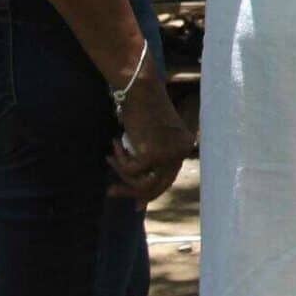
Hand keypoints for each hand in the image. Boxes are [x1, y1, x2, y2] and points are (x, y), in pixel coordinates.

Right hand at [108, 68, 192, 201]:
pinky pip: (130, 170)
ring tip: (109, 158)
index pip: (169, 178)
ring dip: (121, 174)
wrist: (140, 89)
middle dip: (133, 193)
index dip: (152, 193)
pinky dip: (119, 159)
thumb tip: (140, 191)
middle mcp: (182, 151)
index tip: (137, 206)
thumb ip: (152, 158)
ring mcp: (169, 154)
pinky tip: (115, 143)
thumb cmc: (142, 109)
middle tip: (111, 192)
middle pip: (158, 186)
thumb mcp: (152, 136)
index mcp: (185, 145)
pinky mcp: (152, 153)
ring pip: (142, 183)